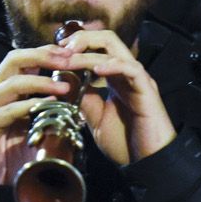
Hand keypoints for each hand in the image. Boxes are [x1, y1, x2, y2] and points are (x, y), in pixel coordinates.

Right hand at [0, 46, 79, 183]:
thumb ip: (46, 108)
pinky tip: (47, 106)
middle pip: (13, 60)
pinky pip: (7, 111)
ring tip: (65, 87)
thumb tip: (75, 94)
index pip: (22, 59)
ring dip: (40, 82)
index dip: (45, 52)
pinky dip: (28, 106)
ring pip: (11, 83)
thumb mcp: (34, 126)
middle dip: (42, 56)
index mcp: (2, 90)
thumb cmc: (13, 155)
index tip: (70, 54)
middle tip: (68, 60)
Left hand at [59, 27, 176, 165]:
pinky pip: (131, 68)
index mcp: (115, 78)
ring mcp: (138, 78)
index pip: (96, 48)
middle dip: (81, 39)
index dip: (75, 46)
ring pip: (114, 49)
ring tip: (69, 59)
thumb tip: (64, 82)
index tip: (53, 53)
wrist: (147, 163)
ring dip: (88, 52)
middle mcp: (126, 73)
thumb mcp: (95, 119)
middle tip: (61, 50)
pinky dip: (113, 65)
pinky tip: (96, 70)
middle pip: (106, 39)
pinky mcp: (147, 89)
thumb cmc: (126, 143)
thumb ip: (83, 99)